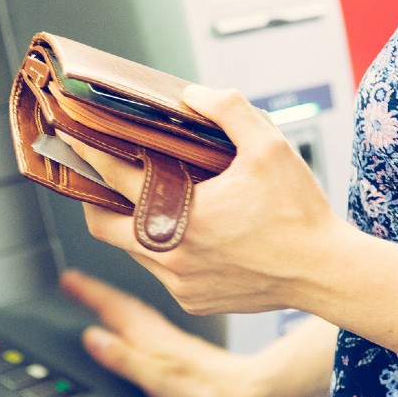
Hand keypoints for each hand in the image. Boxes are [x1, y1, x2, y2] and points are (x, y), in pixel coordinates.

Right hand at [59, 269, 260, 396]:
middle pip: (119, 302)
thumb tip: (93, 338)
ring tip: (93, 293)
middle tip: (71, 280)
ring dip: (111, 299)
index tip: (67, 278)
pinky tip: (131, 318)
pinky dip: (129, 311)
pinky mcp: (176, 343)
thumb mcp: (158, 377)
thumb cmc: (206, 388)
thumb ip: (125, 357)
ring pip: (133, 308)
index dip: (87, 292)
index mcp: (148, 335)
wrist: (246, 388)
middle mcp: (157, 330)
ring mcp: (167, 335)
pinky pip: (144, 317)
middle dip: (94, 290)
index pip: (111, 306)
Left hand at [60, 86, 351, 315]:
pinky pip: (161, 273)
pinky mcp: (194, 301)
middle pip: (104, 226)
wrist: (324, 271)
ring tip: (145, 200)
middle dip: (95, 200)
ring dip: (132, 225)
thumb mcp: (270, 146)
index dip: (90, 154)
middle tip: (98, 178)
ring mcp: (181, 283)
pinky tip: (183, 231)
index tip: (73, 138)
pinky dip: (162, 250)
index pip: (117, 179)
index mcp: (185, 215)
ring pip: (133, 251)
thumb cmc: (299, 213)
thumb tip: (193, 96)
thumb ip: (229, 109)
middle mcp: (174, 255)